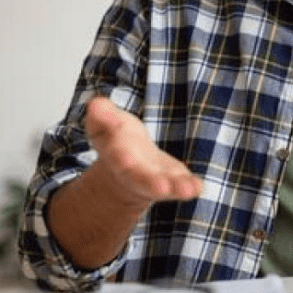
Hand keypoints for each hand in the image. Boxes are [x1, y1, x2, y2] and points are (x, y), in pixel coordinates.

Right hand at [84, 96, 201, 210]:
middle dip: (151, 183)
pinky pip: (184, 185)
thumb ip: (103, 115)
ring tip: (187, 189)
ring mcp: (157, 178)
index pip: (117, 157)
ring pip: (165, 186)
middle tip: (161, 188)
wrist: (130, 162)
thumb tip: (95, 103)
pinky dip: (191, 187)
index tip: (124, 159)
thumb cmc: (119, 140)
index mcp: (117, 156)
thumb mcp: (107, 124)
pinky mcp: (176, 179)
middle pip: (142, 179)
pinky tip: (198, 187)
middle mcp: (136, 173)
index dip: (120, 157)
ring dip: (176, 188)